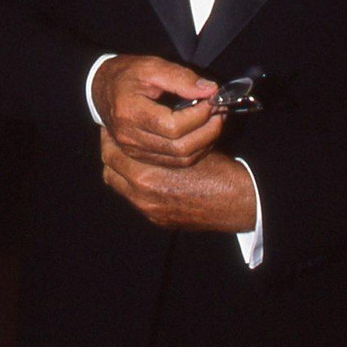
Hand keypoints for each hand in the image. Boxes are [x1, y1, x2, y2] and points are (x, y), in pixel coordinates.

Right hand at [92, 54, 222, 165]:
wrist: (100, 88)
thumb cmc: (126, 74)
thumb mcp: (151, 66)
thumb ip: (181, 77)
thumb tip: (210, 90)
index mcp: (130, 112)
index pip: (174, 126)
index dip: (199, 115)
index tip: (212, 100)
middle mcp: (130, 137)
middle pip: (180, 147)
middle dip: (208, 131)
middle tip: (219, 111)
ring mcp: (133, 150)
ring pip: (180, 159)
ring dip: (205, 142)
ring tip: (215, 121)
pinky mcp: (140, 156)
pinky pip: (175, 162)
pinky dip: (195, 150)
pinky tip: (202, 133)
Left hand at [101, 129, 256, 232]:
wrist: (237, 202)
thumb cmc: (216, 171)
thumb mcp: (187, 145)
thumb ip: (162, 139)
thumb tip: (148, 127)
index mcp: (145, 177)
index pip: (110, 151)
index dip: (109, 136)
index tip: (113, 127)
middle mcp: (142, 197)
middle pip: (109, 169)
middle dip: (111, 152)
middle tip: (115, 138)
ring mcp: (149, 211)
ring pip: (120, 185)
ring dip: (123, 169)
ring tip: (131, 154)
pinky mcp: (160, 220)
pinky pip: (136, 199)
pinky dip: (137, 186)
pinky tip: (150, 173)